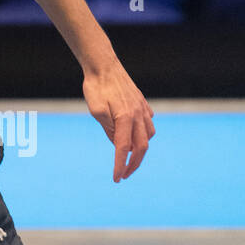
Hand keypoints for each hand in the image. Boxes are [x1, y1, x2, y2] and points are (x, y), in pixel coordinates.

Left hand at [82, 61, 154, 181]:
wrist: (104, 64)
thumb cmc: (96, 87)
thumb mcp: (96, 110)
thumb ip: (108, 129)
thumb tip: (119, 145)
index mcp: (125, 118)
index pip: (123, 149)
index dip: (120, 165)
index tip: (116, 179)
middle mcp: (138, 115)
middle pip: (141, 147)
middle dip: (133, 164)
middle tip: (123, 174)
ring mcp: (143, 109)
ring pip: (148, 136)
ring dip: (140, 148)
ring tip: (127, 154)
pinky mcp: (142, 103)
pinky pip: (148, 123)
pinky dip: (143, 133)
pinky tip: (134, 133)